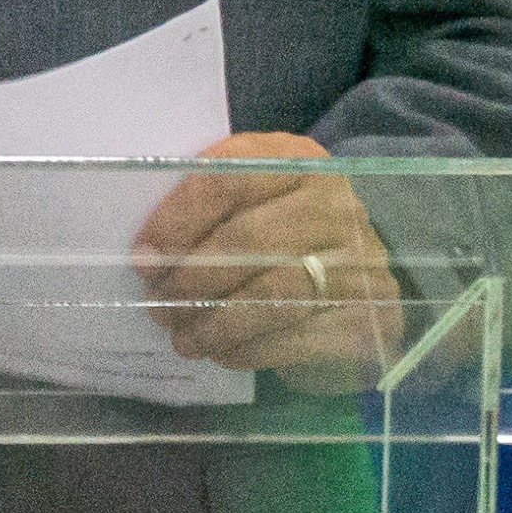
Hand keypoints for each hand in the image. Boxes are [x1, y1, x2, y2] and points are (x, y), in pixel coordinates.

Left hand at [133, 133, 405, 385]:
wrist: (361, 276)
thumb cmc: (285, 231)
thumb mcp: (253, 198)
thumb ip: (209, 206)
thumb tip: (149, 251)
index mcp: (297, 160)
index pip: (227, 179)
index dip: (178, 219)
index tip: (144, 256)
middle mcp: (334, 204)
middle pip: (247, 240)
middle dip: (191, 279)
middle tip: (158, 304)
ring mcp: (358, 261)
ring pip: (270, 294)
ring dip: (213, 322)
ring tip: (183, 338)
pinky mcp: (367, 316)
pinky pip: (294, 337)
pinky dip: (247, 349)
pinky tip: (221, 353)